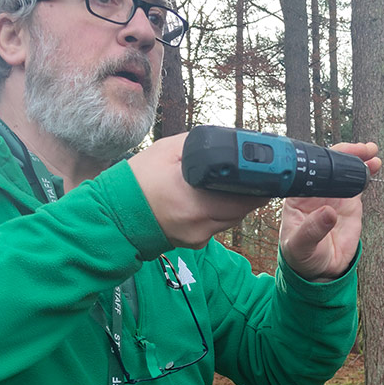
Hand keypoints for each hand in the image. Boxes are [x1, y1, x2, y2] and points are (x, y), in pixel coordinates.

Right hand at [128, 134, 269, 248]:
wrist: (114, 215)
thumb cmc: (137, 181)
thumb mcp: (166, 151)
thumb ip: (198, 145)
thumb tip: (226, 141)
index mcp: (194, 199)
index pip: (243, 197)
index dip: (260, 185)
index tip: (269, 175)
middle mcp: (199, 223)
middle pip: (242, 210)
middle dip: (251, 194)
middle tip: (258, 177)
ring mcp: (197, 236)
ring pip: (232, 220)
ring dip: (237, 204)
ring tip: (236, 186)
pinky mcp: (194, 243)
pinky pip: (218, 226)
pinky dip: (220, 213)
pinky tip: (213, 200)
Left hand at [279, 142, 381, 281]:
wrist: (318, 270)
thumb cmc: (301, 257)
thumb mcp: (301, 247)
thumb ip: (312, 230)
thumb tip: (328, 213)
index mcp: (299, 196)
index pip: (312, 170)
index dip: (327, 160)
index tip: (340, 156)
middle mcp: (316, 191)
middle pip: (331, 164)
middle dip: (347, 153)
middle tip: (363, 150)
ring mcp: (333, 195)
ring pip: (346, 170)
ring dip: (359, 159)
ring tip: (372, 152)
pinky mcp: (348, 203)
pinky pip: (358, 183)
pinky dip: (366, 172)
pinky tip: (374, 165)